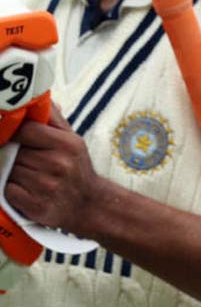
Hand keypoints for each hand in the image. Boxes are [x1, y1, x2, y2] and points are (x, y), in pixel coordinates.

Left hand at [4, 104, 102, 233]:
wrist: (87, 204)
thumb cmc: (76, 168)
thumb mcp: (73, 140)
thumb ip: (54, 119)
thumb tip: (41, 101)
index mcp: (67, 144)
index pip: (27, 130)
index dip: (15, 131)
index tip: (12, 134)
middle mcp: (57, 164)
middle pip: (16, 152)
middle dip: (15, 154)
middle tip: (24, 158)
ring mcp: (45, 186)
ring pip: (10, 170)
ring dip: (12, 171)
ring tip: (27, 173)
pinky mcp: (34, 205)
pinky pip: (8, 190)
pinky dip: (11, 188)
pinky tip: (25, 188)